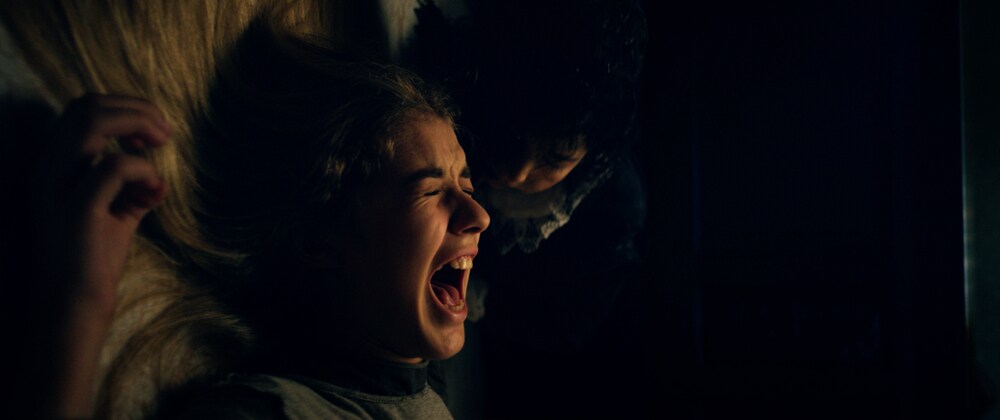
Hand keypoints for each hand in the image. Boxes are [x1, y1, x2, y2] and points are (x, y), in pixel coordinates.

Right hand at [38, 93, 170, 312]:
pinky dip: (145, 170)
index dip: (123, 109)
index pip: (82, 109)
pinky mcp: (77, 208)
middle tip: (165, 133)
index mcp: (52, 164)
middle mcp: (48, 168)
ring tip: (161, 142)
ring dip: (137, 122)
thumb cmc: (93, 258)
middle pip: (87, 105)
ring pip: (92, 120)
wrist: (73, 304)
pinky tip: (154, 193)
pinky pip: (116, 166)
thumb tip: (159, 178)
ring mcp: (58, 186)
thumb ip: (132, 188)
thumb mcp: (116, 213)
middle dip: (135, 108)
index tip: (152, 133)